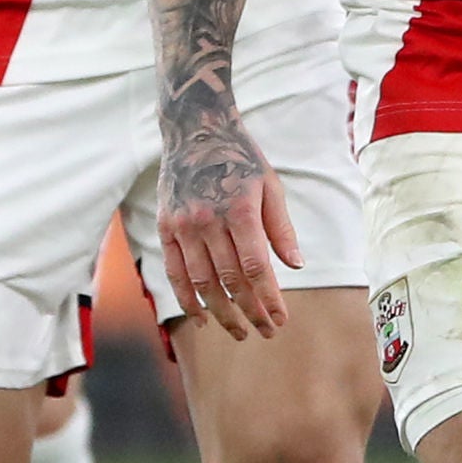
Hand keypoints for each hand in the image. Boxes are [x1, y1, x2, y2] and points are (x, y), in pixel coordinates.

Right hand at [157, 126, 299, 341]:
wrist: (195, 130)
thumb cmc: (240, 158)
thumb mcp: (270, 186)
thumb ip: (280, 228)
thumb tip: (295, 266)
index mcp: (239, 211)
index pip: (255, 268)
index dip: (268, 298)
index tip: (280, 319)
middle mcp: (208, 221)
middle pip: (229, 281)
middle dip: (249, 311)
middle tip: (266, 332)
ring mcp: (183, 226)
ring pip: (201, 282)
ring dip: (220, 313)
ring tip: (239, 331)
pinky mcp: (165, 227)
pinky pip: (174, 272)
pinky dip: (186, 298)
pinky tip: (201, 316)